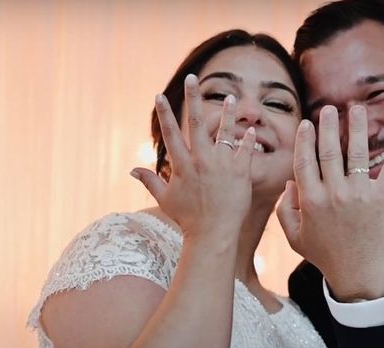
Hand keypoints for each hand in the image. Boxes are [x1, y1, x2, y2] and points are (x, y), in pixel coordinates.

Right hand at [131, 74, 256, 238]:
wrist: (213, 234)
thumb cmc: (188, 219)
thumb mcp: (166, 199)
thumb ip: (150, 181)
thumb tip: (132, 170)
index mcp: (182, 165)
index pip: (171, 133)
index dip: (165, 113)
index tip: (159, 95)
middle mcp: (201, 160)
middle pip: (197, 122)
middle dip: (194, 98)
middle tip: (193, 78)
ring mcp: (222, 165)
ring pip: (226, 132)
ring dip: (227, 113)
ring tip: (230, 97)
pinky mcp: (240, 172)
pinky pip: (245, 151)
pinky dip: (248, 140)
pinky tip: (251, 130)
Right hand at [277, 104, 383, 300]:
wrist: (358, 275)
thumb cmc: (326, 255)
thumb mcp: (295, 236)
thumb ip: (285, 209)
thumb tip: (290, 183)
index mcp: (310, 200)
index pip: (304, 161)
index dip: (305, 139)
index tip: (307, 123)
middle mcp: (332, 193)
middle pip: (328, 151)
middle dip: (327, 125)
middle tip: (329, 108)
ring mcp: (357, 195)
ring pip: (355, 152)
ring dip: (356, 127)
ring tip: (356, 109)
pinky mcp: (381, 199)